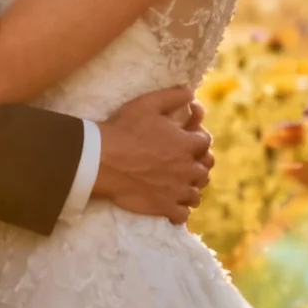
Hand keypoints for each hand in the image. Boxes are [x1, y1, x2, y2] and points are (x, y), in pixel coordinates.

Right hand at [93, 86, 212, 223]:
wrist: (102, 160)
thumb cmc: (124, 130)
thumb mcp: (148, 103)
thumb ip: (174, 96)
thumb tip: (191, 92)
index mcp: (186, 144)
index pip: (205, 143)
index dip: (198, 141)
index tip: (188, 142)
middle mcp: (186, 168)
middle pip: (204, 171)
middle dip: (197, 166)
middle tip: (184, 165)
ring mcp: (176, 190)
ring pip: (195, 194)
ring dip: (190, 189)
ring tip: (179, 186)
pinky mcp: (164, 207)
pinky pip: (182, 214)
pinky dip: (180, 210)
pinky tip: (170, 205)